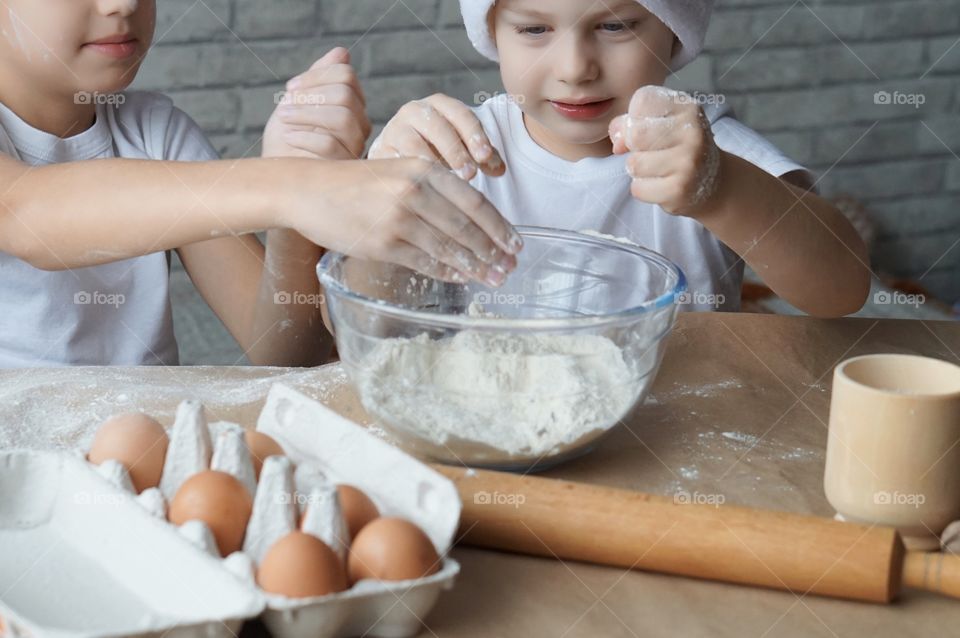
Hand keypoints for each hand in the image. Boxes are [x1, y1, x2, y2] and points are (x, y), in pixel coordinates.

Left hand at [263, 47, 370, 159]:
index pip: (346, 76)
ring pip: (342, 117)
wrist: (277, 175)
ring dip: (306, 114)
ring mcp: (355, 147)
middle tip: (284, 106)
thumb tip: (342, 53)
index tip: (290, 88)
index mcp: (351, 105)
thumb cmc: (286, 140)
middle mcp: (359, 125)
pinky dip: (304, 136)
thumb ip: (319, 77)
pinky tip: (289, 136)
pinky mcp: (344, 168)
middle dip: (310, 95)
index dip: (315, 76)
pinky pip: (330, 144)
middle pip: (345, 94)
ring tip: (284, 118)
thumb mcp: (297, 102)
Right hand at [284, 158, 522, 285]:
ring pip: (449, 247)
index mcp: (424, 170)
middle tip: (511, 267)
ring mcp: (399, 219)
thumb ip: (434, 191)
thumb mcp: (400, 172)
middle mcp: (414, 192)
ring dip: (476, 266)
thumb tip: (472, 223)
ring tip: (494, 278)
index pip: (473, 201)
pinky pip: (425, 262)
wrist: (309, 190)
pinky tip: (462, 278)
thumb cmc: (357, 184)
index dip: (499, 226)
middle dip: (493, 251)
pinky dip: (447, 272)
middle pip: (466, 227)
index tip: (516, 243)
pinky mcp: (384, 244)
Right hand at [369, 93, 504, 180]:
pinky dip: (411, 175)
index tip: (485, 158)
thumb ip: (481, 156)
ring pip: (414, 142)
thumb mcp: (460, 148)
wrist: (393, 157)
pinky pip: (395, 162)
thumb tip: (500, 169)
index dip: (474, 135)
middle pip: (438, 126)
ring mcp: (394, 129)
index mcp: (439, 105)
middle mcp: (414, 111)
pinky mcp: (379, 150)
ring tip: (448, 183)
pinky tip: (426, 190)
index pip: (460, 113)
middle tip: (470, 174)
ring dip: (434, 163)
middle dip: (456, 150)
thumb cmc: (434, 151)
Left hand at [609, 86, 721, 216]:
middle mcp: (692, 132)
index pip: (642, 101)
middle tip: (650, 152)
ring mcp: (688, 162)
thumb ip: (631, 123)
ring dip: (638, 170)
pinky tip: (661, 185)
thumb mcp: (662, 123)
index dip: (632, 117)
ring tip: (658, 169)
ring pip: (634, 164)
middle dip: (633, 146)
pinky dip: (643, 189)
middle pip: (635, 134)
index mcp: (687, 108)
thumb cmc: (678, 147)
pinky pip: (638, 188)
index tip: (643, 128)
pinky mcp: (679, 189)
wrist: (712, 181)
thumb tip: (617, 144)